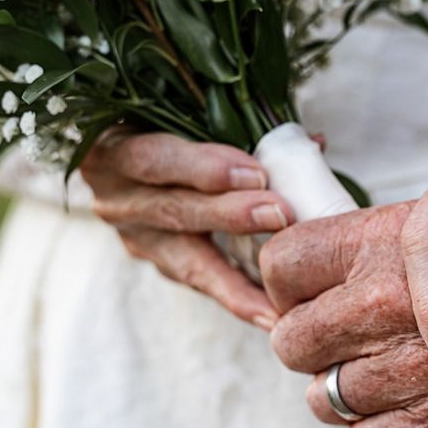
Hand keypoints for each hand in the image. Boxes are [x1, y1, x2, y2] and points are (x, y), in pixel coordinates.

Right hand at [82, 130, 294, 326]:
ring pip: (185, 260)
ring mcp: (134, 235)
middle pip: (174, 211)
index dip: (203, 168)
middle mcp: (116, 196)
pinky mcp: (156, 261)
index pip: (154, 159)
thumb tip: (313, 143)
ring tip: (277, 299)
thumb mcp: (189, 111)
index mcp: (114, 146)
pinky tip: (270, 315)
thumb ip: (240, 124)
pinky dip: (236, 296)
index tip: (255, 173)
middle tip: (280, 215)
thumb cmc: (171, 118)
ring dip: (235, 278)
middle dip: (230, 216)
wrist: (133, 153)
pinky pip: (199, 281)